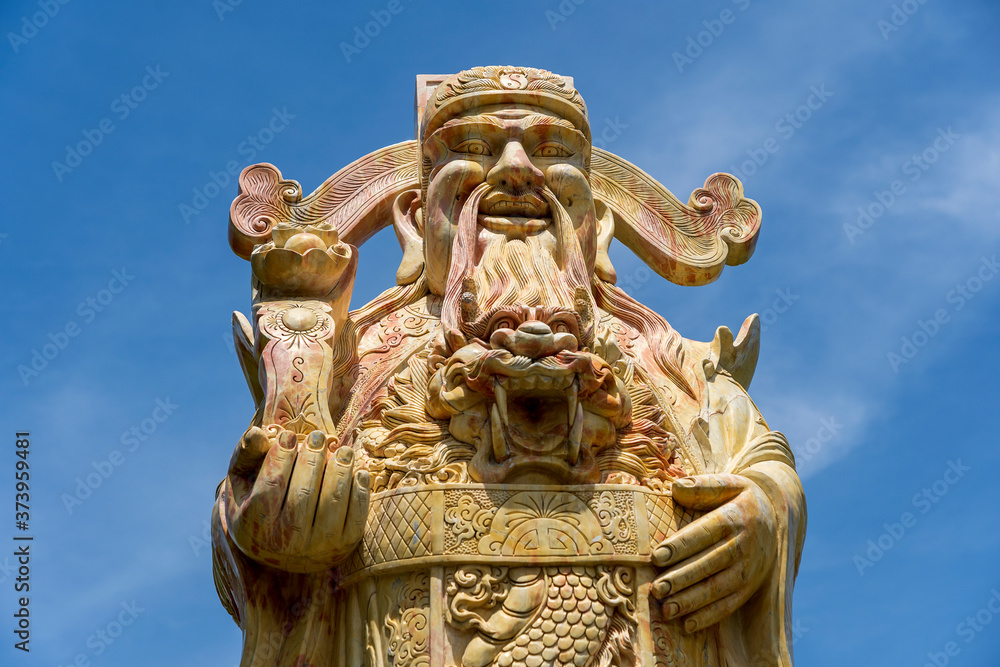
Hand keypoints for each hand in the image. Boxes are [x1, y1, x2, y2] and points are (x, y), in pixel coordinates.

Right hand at [223, 426, 369, 571]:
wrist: (281, 549)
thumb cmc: (258, 504)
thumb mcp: (242, 482)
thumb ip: (246, 456)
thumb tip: (258, 433)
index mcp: (254, 527)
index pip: (271, 485)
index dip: (282, 456)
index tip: (289, 434)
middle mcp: (284, 543)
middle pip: (303, 494)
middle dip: (313, 459)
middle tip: (318, 436)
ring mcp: (316, 548)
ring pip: (332, 502)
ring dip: (341, 471)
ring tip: (343, 450)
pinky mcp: (342, 547)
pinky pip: (356, 516)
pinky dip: (359, 490)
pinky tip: (357, 471)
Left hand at [650, 474, 775, 632]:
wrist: (777, 516)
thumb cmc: (741, 499)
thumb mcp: (730, 484)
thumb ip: (703, 486)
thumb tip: (676, 488)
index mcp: (736, 517)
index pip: (704, 533)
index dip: (681, 546)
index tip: (657, 556)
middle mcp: (744, 545)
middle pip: (709, 564)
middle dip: (681, 578)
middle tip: (656, 588)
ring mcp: (749, 569)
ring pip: (718, 588)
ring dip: (692, 601)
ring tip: (667, 609)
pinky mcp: (750, 586)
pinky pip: (729, 604)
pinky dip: (709, 616)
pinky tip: (687, 624)